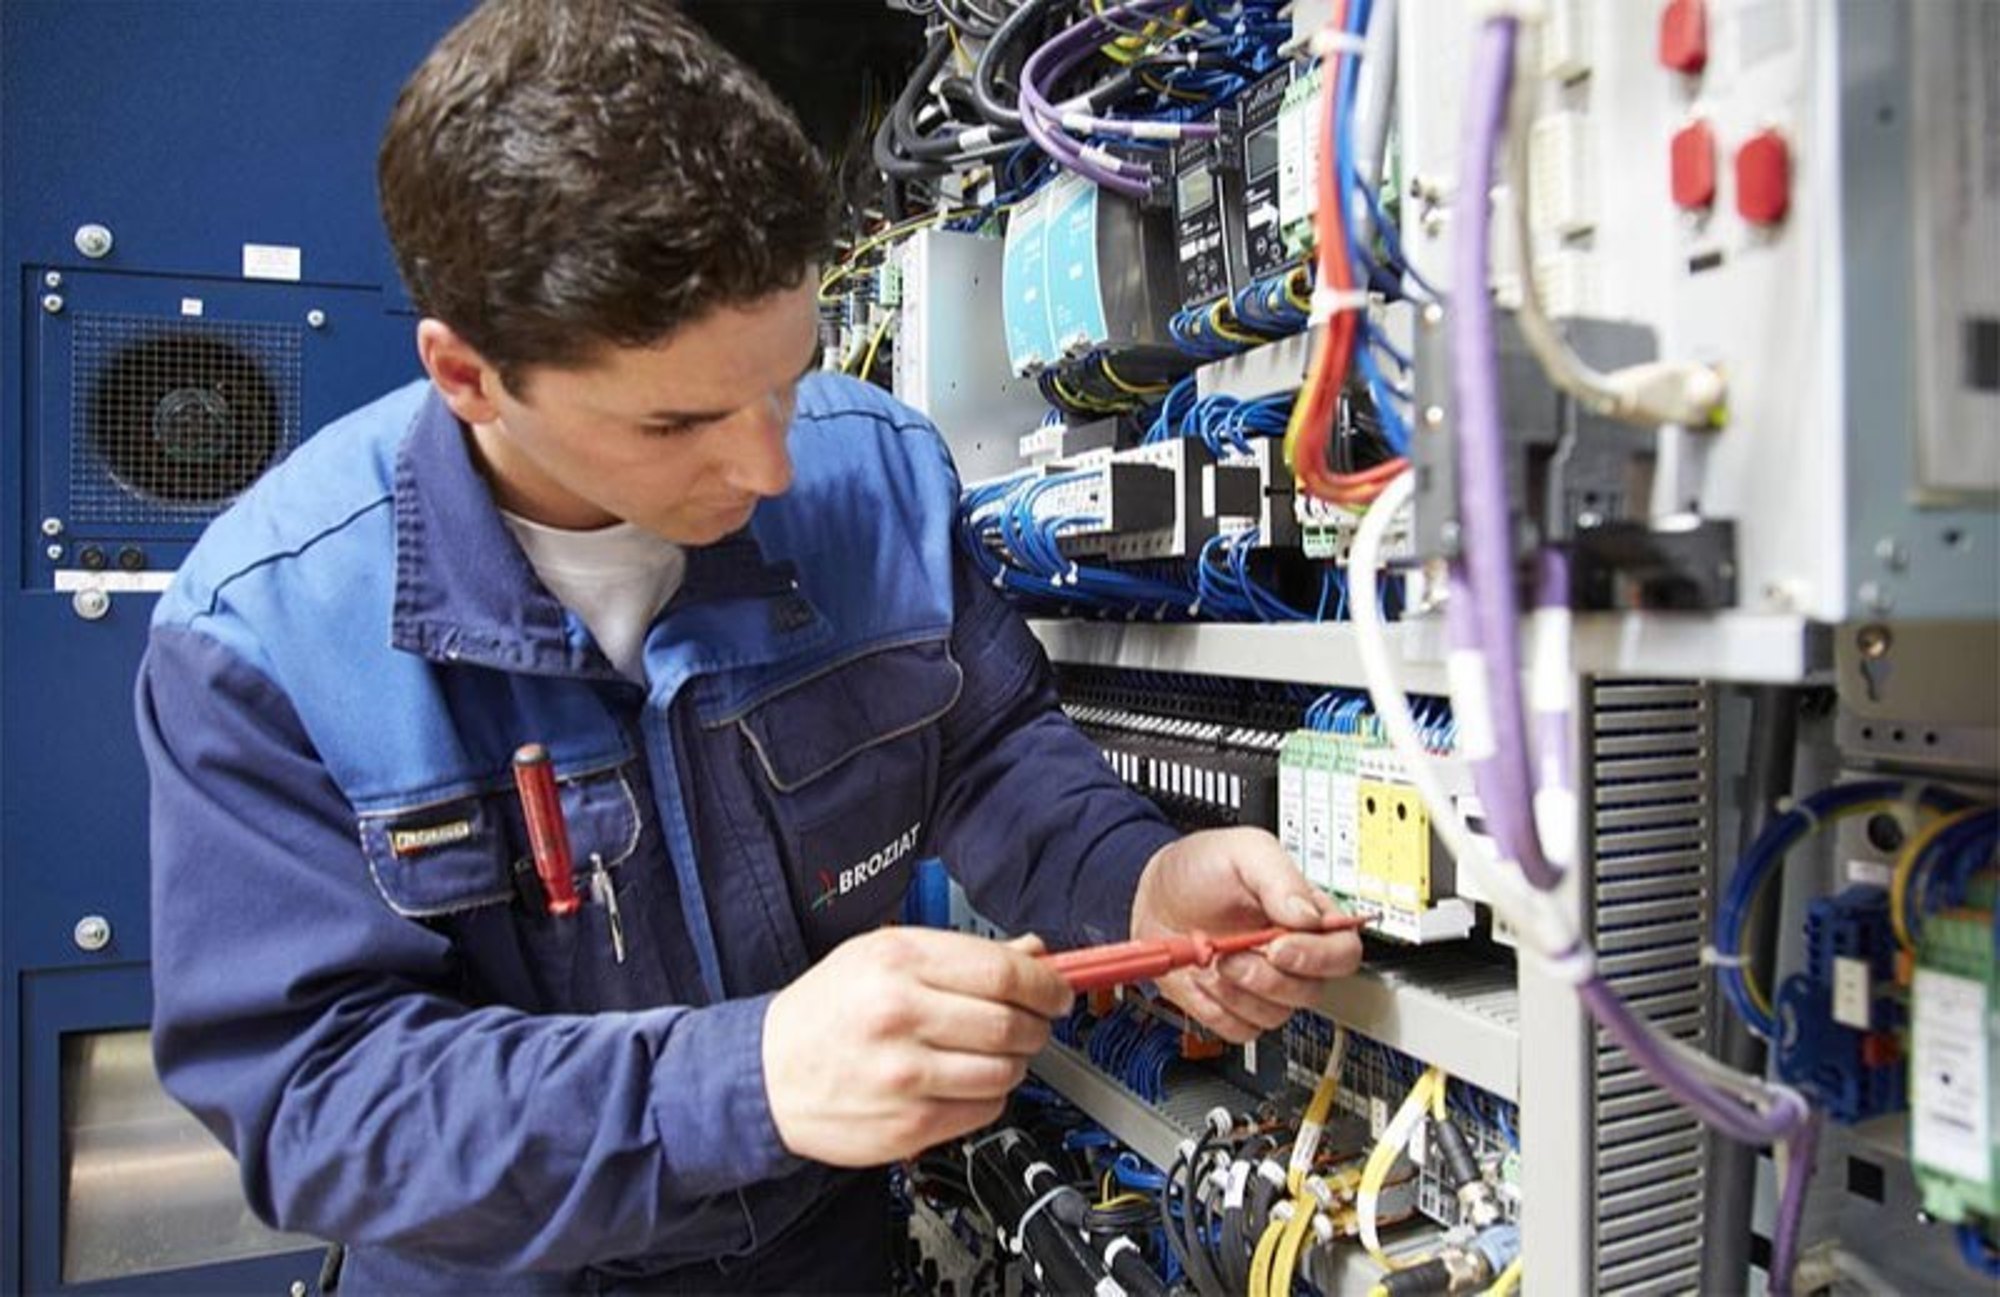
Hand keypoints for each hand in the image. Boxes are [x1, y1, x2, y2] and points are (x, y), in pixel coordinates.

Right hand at [762, 927, 1073, 1165]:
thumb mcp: (882, 955)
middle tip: (1031, 1022)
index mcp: (898, 962)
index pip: (1003, 971)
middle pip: (1012, 1023)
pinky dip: (988, 1096)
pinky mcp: (908, 1125)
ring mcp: (904, 1076)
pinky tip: (962, 1082)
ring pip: (1006, 1071)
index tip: (1057, 990)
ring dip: (1014, 1062)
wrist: (767, 1073)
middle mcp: (901, 1015)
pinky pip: (984, 1110)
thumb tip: (1033, 953)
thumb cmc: (827, 1010)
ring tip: (991, 1053)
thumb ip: (960, 954)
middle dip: (1036, 1024)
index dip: (1046, 983)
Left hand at [1131, 827, 1362, 1042]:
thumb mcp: (1244, 852)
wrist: (1156, 894)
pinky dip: (1215, 1009)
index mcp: (1307, 917)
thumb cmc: (1201, 868)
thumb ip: (1280, 878)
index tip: (1278, 948)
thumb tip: (1309, 917)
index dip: (1318, 958)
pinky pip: (1239, 1030)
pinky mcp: (1233, 1007)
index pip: (1343, 952)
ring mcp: (1263, 985)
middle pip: (1310, 992)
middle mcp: (1292, 956)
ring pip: (1275, 1016)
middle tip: (1231, 953)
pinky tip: (1201, 979)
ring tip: (1211, 960)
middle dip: (1265, 977)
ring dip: (1236, 992)